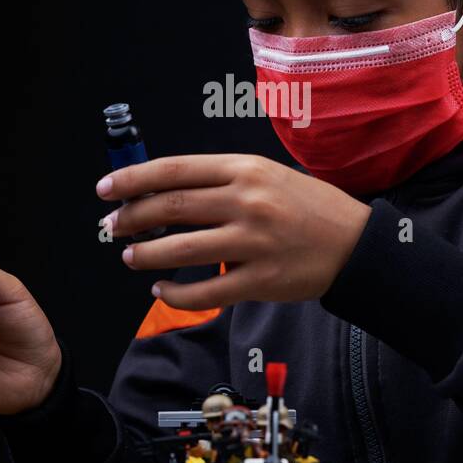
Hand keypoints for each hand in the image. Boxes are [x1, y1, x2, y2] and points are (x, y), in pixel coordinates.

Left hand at [97, 154, 370, 309]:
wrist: (355, 243)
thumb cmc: (307, 207)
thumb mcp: (267, 176)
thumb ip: (221, 180)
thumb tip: (164, 191)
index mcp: (245, 169)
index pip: (174, 170)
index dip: (133, 179)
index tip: (107, 188)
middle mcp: (247, 201)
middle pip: (171, 207)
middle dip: (131, 218)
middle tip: (112, 227)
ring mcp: (254, 242)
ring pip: (182, 249)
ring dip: (146, 255)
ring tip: (131, 257)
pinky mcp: (261, 279)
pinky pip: (207, 291)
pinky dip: (177, 293)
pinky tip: (163, 290)